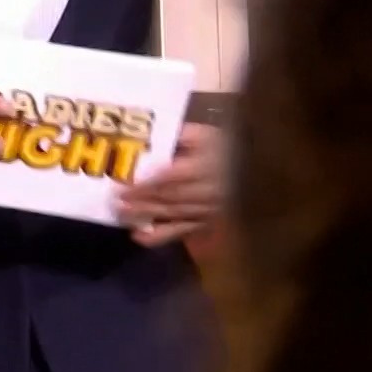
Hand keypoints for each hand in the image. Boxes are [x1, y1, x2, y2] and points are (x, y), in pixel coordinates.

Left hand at [114, 122, 222, 246]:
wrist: (258, 170)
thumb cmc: (228, 147)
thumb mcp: (207, 134)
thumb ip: (182, 135)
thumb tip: (154, 136)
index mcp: (202, 168)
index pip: (168, 178)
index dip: (145, 183)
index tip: (121, 185)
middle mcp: (204, 192)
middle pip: (166, 198)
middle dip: (139, 201)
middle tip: (114, 201)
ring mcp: (205, 211)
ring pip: (170, 215)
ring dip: (144, 215)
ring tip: (120, 215)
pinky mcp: (206, 223)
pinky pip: (181, 232)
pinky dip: (159, 237)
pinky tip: (139, 237)